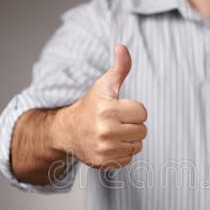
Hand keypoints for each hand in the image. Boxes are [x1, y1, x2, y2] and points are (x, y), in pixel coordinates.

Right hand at [54, 44, 147, 170]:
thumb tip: (122, 47)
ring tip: (113, 133)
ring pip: (137, 145)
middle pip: (142, 130)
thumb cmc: (90, 105)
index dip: (133, 109)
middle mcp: (106, 131)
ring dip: (129, 140)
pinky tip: (110, 145)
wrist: (67, 131)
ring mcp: (105, 149)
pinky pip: (129, 158)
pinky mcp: (104, 162)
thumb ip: (119, 68)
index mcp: (108, 110)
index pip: (142, 113)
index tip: (119, 109)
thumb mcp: (104, 85)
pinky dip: (122, 152)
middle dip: (132, 125)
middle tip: (115, 122)